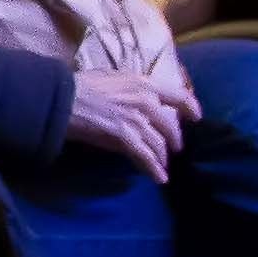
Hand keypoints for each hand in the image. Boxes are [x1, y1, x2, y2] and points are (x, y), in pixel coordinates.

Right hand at [65, 69, 185, 178]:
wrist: (61, 99)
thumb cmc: (79, 85)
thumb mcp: (111, 77)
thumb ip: (129, 87)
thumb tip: (134, 95)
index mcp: (143, 83)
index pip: (178, 95)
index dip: (191, 108)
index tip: (196, 117)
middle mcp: (146, 101)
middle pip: (170, 126)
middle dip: (173, 140)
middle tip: (173, 148)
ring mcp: (137, 120)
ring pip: (159, 144)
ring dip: (161, 158)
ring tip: (162, 167)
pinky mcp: (126, 138)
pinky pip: (146, 157)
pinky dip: (154, 169)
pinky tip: (160, 179)